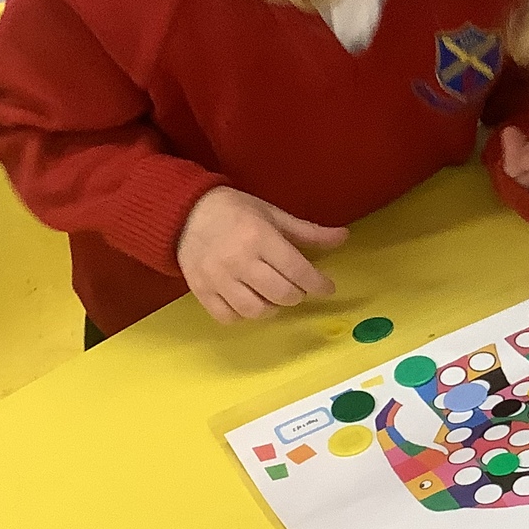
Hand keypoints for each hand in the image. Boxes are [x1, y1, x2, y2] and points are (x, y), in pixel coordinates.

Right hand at [175, 186, 347, 323]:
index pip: (298, 270)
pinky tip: (249, 303)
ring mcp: (218, 278)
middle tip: (297, 287)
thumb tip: (344, 237)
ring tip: (274, 296)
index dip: (319, 283)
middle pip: (281, 294)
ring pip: (255, 310)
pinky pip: (227, 317)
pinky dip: (243, 316)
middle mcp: (240, 261)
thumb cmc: (235, 210)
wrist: (185, 212)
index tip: (327, 287)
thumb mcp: (273, 214)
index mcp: (260, 238)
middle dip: (297, 294)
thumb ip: (308, 232)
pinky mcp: (201, 291)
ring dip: (272, 308)